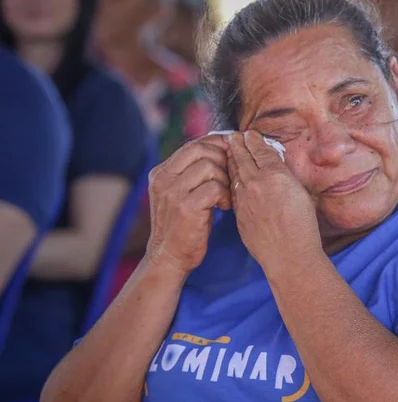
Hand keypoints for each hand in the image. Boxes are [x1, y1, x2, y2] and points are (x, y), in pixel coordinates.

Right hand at [145, 134, 231, 274]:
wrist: (169, 256)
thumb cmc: (184, 225)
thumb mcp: (181, 194)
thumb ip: (193, 173)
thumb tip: (222, 149)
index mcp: (161, 172)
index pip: (193, 145)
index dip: (216, 145)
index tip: (232, 153)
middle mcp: (163, 179)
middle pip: (201, 150)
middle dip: (223, 159)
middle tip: (231, 177)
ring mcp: (172, 192)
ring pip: (209, 166)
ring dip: (225, 180)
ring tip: (226, 195)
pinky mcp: (185, 207)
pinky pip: (215, 187)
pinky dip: (225, 195)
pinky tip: (224, 206)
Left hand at [226, 131, 319, 268]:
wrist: (288, 256)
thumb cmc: (304, 228)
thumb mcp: (304, 195)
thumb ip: (289, 180)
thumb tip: (280, 172)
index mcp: (277, 176)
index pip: (261, 151)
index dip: (254, 140)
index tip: (250, 133)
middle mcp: (257, 184)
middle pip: (243, 158)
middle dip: (237, 145)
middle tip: (233, 136)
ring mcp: (245, 199)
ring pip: (234, 174)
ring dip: (231, 161)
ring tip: (228, 151)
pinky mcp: (239, 213)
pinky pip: (233, 192)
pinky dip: (231, 181)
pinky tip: (231, 178)